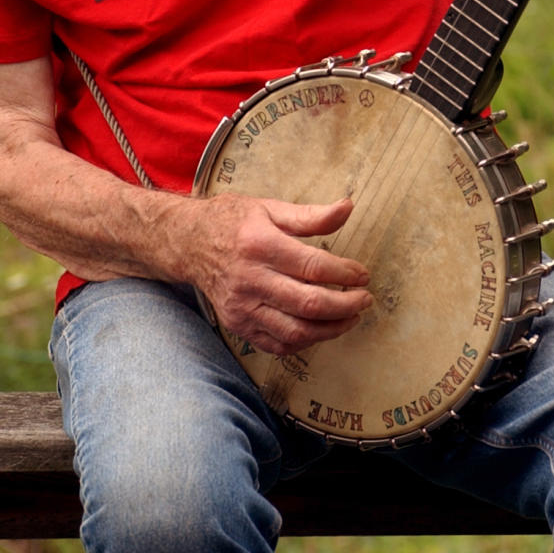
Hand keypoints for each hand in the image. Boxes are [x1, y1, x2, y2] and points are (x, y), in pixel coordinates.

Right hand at [184, 193, 370, 355]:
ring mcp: (242, 307)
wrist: (188, 243)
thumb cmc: (233, 222)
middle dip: (345, 305)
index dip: (345, 273)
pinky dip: (304, 342)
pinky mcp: (237, 325)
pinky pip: (277, 345)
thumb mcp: (270, 208)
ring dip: (330, 329)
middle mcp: (250, 279)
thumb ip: (311, 215)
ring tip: (350, 317)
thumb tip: (347, 208)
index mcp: (260, 244)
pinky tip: (320, 329)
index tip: (363, 275)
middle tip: (365, 300)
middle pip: (308, 303)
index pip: (313, 266)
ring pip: (295, 332)